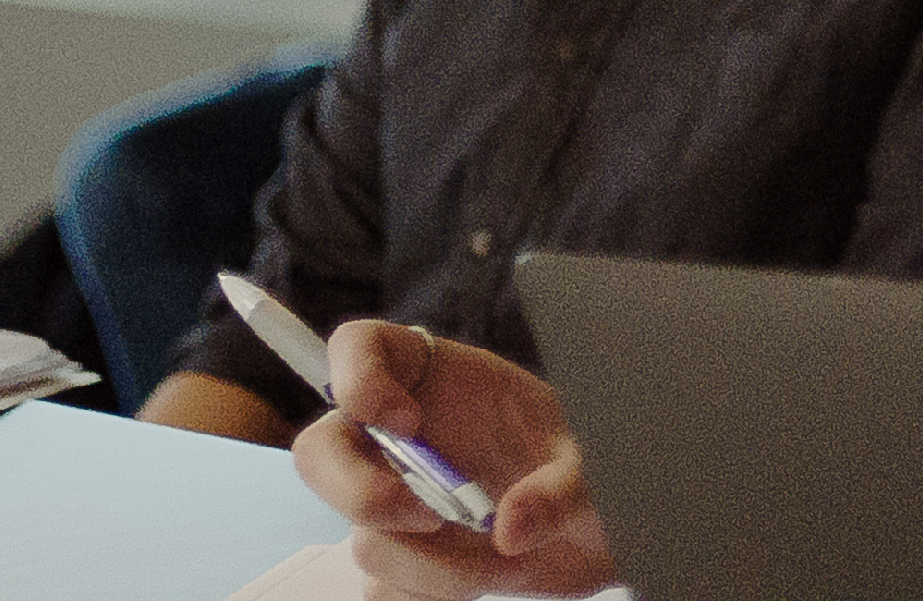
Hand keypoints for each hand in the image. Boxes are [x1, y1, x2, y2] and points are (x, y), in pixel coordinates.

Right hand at [290, 321, 613, 600]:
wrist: (601, 535)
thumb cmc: (595, 474)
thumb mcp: (594, 468)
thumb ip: (561, 491)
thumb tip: (509, 529)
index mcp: (443, 379)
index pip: (358, 346)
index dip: (356, 377)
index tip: (405, 422)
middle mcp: (407, 438)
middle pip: (321, 450)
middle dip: (358, 492)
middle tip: (429, 515)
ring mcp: (400, 499)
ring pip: (364, 536)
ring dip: (429, 562)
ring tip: (499, 558)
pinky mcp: (408, 557)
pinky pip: (386, 587)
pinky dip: (431, 593)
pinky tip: (482, 580)